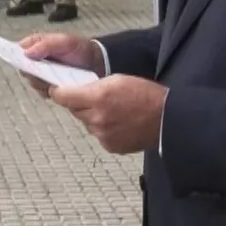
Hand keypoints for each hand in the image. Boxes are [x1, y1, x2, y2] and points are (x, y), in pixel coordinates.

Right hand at [17, 33, 105, 96]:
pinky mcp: (50, 87)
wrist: (98, 63)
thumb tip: (26, 53)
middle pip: (24, 69)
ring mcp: (43, 75)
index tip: (23, 63)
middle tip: (47, 72)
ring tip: (57, 79)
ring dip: (43, 83)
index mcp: (37, 45)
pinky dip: (50, 91)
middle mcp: (36, 61)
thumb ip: (46, 44)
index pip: (18, 51)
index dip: (16, 56)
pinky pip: (43, 92)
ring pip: (33, 82)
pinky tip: (59, 87)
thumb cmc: (81, 49)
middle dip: (34, 73)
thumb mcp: (65, 41)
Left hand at [49, 76, 168, 154]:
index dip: (59, 92)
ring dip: (93, 117)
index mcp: (97, 98)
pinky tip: (119, 123)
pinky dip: (104, 129)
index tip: (58, 89)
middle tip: (94, 98)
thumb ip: (93, 87)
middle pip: (75, 110)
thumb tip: (77, 93)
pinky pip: (99, 135)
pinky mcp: (110, 146)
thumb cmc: (146, 95)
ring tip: (113, 111)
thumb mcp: (118, 79)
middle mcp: (96, 119)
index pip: (63, 96)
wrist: (167, 119)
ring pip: (87, 123)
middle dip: (80, 103)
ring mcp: (102, 135)